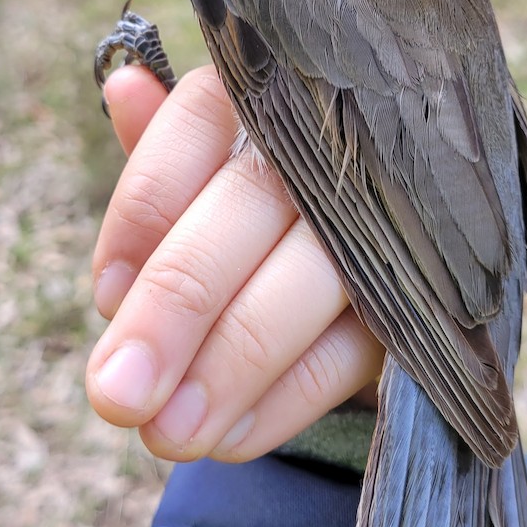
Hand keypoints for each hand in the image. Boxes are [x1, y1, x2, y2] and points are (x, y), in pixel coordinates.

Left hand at [86, 64, 382, 462]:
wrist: (385, 240)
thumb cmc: (271, 200)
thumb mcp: (216, 163)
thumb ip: (163, 150)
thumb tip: (121, 88)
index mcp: (271, 93)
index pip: (197, 123)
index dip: (143, 212)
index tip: (103, 296)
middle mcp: (335, 141)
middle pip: (250, 206)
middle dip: (175, 306)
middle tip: (115, 397)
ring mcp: (389, 220)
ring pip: (312, 281)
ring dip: (231, 366)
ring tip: (167, 436)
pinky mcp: (423, 298)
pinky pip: (355, 351)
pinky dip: (287, 400)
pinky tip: (228, 438)